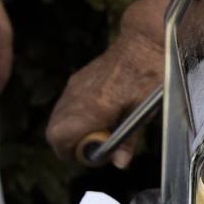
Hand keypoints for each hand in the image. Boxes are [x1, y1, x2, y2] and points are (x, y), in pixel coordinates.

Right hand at [46, 26, 163, 168]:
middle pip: (54, 133)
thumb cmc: (149, 73)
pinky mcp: (77, 79)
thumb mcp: (145, 111)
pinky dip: (74, 116)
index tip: (96, 154)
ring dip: (72, 131)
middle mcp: (78, 96)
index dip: (75, 154)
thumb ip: (128, 139)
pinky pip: (65, 105)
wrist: (143, 40)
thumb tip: (119, 162)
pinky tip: (97, 114)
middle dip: (69, 146)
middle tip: (95, 146)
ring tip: (97, 130)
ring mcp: (75, 86)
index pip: (61, 138)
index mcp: (95, 106)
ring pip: (57, 118)